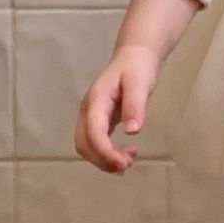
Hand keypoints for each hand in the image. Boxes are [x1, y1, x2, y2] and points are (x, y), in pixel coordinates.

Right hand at [75, 45, 159, 174]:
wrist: (133, 56)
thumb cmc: (137, 68)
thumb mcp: (139, 83)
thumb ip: (135, 106)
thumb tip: (133, 131)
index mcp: (96, 100)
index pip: (93, 132)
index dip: (105, 152)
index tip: (123, 164)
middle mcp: (88, 110)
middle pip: (83, 144)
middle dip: (102, 160)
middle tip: (127, 165)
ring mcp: (91, 116)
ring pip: (86, 146)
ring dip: (103, 160)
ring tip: (128, 161)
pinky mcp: (98, 120)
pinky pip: (94, 143)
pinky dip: (106, 155)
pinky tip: (124, 155)